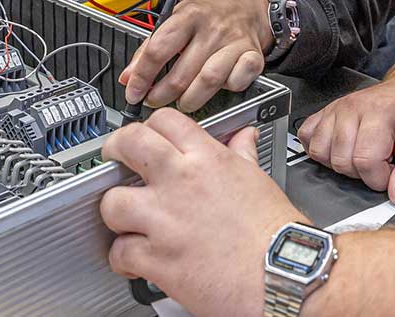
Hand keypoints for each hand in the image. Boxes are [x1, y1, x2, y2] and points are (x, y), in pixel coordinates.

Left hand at [101, 109, 301, 316]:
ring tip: (125, 219)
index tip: (143, 138)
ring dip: (115, 211)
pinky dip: (122, 258)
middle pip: (128, 145)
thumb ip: (242, 154)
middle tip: (114, 161)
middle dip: (114, 150)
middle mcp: (182, 181)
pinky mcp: (158, 259)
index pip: (164, 121)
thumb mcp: (258, 179)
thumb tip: (243, 137)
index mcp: (208, 158)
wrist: (281, 272)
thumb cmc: (274, 232)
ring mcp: (166, 220)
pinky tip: (135, 258)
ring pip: (113, 201)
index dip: (147, 127)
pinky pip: (119, 252)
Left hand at [119, 0, 271, 111]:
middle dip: (161, 96)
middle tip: (155, 100)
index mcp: (188, 15)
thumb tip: (127, 78)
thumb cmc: (210, 14)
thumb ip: (150, 47)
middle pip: (180, 74)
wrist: (250, 5)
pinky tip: (218, 88)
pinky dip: (226, 90)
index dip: (141, 77)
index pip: (158, 50)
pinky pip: (237, 83)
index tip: (134, 93)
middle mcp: (212, 29)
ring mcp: (234, 43)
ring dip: (189, 100)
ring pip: (207, 82)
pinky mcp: (253, 56)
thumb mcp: (177, 19)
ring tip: (182, 101)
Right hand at [298, 75, 394, 204]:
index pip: (366, 161)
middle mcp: (353, 107)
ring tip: (363, 154)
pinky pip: (308, 139)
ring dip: (341, 164)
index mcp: (381, 112)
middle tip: (381, 161)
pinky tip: (343, 149)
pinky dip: (322, 151)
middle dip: (363, 173)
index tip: (393, 171)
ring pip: (320, 153)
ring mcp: (335, 108)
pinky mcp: (325, 112)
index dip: (381, 178)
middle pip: (341, 161)